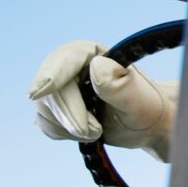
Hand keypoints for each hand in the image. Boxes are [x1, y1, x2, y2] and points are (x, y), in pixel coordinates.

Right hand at [28, 40, 177, 161]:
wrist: (147, 123)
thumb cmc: (147, 107)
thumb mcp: (137, 99)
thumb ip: (117, 85)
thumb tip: (95, 65)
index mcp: (95, 54)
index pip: (67, 58)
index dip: (52, 73)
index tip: (40, 92)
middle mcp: (74, 67)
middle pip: (51, 88)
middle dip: (69, 114)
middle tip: (95, 131)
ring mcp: (62, 88)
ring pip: (45, 108)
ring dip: (69, 126)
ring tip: (98, 131)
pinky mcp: (57, 108)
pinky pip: (46, 122)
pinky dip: (64, 132)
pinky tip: (87, 132)